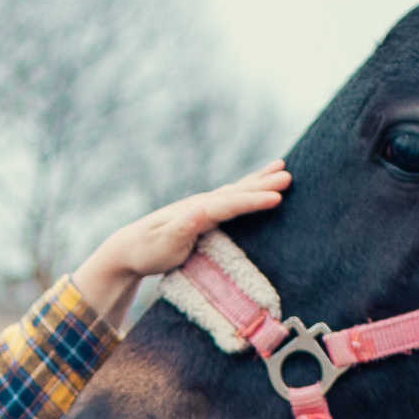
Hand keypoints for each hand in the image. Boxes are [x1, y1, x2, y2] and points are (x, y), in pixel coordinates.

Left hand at [72, 160, 290, 329]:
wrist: (129, 248)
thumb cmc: (146, 251)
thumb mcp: (162, 245)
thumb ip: (182, 228)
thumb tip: (200, 209)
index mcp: (195, 211)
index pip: (229, 205)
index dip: (253, 201)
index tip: (278, 198)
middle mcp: (201, 204)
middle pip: (237, 191)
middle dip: (263, 183)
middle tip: (289, 175)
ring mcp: (202, 206)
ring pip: (236, 190)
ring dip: (258, 180)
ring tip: (280, 167)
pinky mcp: (203, 214)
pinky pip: (232, 198)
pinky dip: (247, 188)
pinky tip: (255, 184)